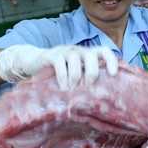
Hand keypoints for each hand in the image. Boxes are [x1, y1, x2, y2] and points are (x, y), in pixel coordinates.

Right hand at [0, 44, 117, 89]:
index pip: (104, 51)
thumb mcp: (76, 75)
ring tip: (72, 89)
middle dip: (91, 73)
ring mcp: (65, 51)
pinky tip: (63, 87)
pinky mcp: (52, 55)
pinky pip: (60, 64)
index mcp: (87, 55)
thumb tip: (102, 97)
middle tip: (86, 86)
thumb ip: (87, 80)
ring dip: (75, 77)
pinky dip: (63, 77)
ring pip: (75, 60)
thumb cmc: (60, 73)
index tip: (113, 74)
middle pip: (91, 56)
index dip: (111, 61)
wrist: (34, 62)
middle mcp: (78, 50)